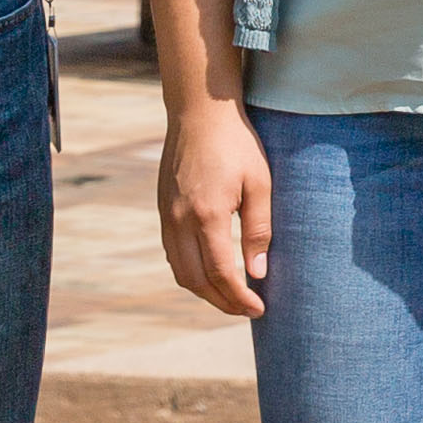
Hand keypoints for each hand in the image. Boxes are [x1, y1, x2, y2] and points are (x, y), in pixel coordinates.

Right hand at [158, 102, 273, 319]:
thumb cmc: (237, 144)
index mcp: (207, 216)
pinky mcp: (163, 209)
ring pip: (180, 270)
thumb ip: (259, 230)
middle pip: (196, 280)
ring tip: (231, 296)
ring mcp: (167, 215)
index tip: (259, 309)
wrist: (199, 113)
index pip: (221, 273)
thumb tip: (257, 273)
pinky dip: (190, 271)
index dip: (239, 298)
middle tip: (247, 309)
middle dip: (221, 302)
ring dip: (204, 290)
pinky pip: (172, 253)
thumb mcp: (260, 183)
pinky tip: (210, 271)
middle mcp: (180, 221)